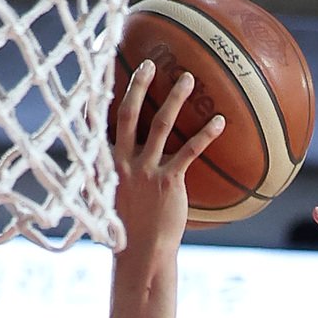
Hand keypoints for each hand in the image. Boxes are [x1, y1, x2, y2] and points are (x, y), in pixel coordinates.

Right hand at [113, 61, 224, 255]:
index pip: (98, 124)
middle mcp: (122, 162)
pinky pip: (189, 151)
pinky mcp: (168, 183)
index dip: (99, 97)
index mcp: (105, 165)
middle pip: (129, 114)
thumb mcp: (109, 199)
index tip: (103, 72)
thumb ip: (111, 176)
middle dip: (138, 86)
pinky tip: (220, 121)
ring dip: (175, 99)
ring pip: (161, 125)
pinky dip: (205, 134)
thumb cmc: (127, 229)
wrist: (141, 254)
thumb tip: (115, 161)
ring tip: (189, 78)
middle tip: (150, 63)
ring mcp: (145, 171)